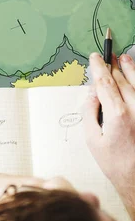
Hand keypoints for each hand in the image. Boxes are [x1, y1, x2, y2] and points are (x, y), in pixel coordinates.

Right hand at [83, 53, 134, 210]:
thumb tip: (92, 94)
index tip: (95, 57)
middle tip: (107, 56)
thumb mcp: (92, 139)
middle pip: (122, 80)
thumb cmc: (116, 164)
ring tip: (125, 58)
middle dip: (113, 66)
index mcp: (117, 114)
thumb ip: (90, 112)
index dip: (98, 67)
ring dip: (131, 69)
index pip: (105, 83)